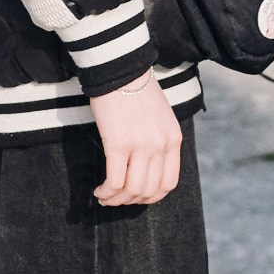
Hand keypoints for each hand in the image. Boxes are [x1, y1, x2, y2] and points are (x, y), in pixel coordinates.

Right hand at [89, 74, 182, 204]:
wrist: (121, 71)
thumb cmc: (137, 93)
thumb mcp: (161, 118)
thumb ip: (159, 141)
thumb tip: (147, 169)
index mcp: (174, 139)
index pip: (169, 183)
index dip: (151, 197)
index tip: (136, 197)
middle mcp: (161, 145)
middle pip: (149, 191)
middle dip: (131, 201)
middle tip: (116, 199)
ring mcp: (141, 146)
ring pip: (132, 190)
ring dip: (117, 200)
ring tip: (105, 196)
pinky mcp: (118, 144)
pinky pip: (115, 181)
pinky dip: (106, 192)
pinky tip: (99, 191)